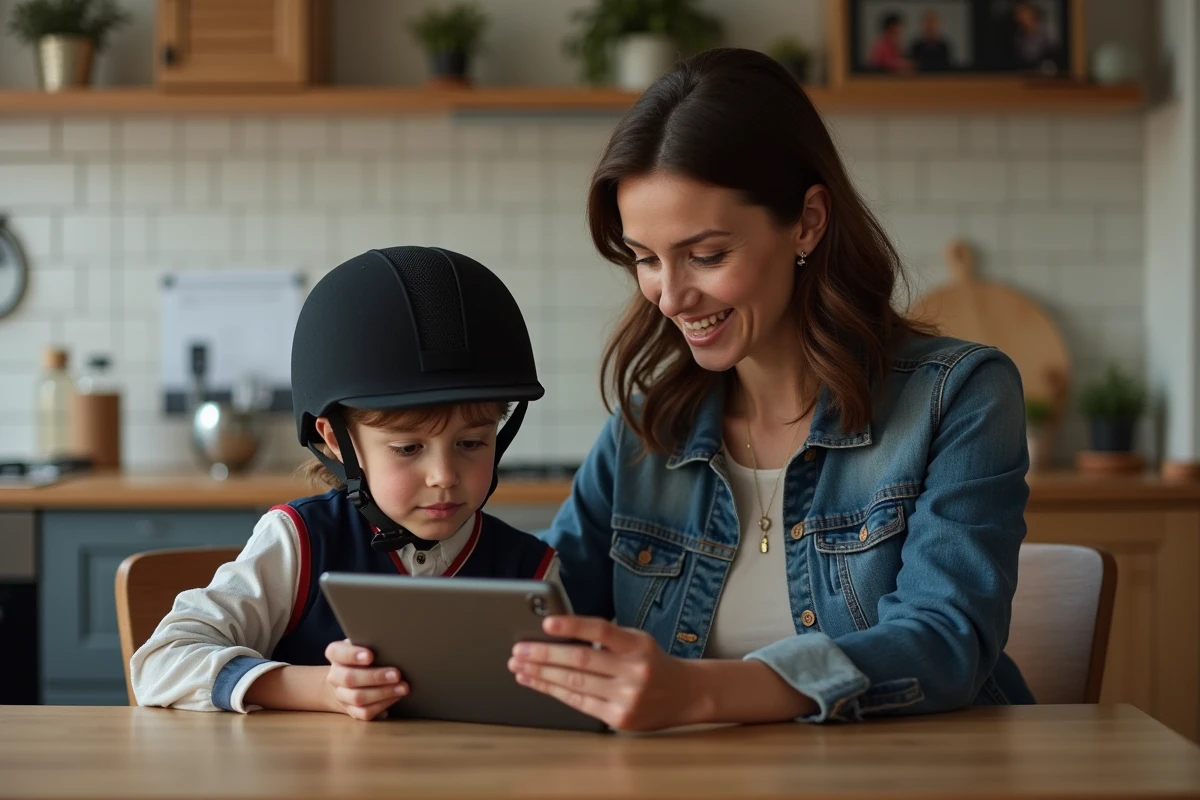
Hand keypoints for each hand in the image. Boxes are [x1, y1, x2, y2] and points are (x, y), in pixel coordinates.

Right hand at [323, 639, 407, 720]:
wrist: (347, 681)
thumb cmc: (363, 656)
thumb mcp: (363, 644)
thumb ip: (372, 642)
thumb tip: (394, 642)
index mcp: (336, 655)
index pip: (336, 652)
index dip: (352, 655)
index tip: (370, 655)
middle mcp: (335, 675)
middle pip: (349, 678)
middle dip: (375, 677)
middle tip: (397, 674)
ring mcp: (341, 695)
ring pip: (358, 697)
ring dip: (383, 693)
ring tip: (403, 687)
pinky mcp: (351, 710)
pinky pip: (364, 712)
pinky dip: (382, 705)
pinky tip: (395, 697)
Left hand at [507, 616, 703, 731]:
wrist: (685, 694)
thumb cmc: (653, 662)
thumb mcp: (638, 641)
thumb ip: (606, 639)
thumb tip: (557, 635)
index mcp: (638, 645)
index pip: (602, 631)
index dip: (573, 626)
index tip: (547, 623)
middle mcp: (635, 671)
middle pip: (581, 661)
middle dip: (544, 656)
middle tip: (519, 650)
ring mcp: (627, 697)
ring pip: (575, 684)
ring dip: (542, 675)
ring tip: (520, 667)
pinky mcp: (619, 718)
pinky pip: (579, 703)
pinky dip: (555, 692)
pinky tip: (538, 683)